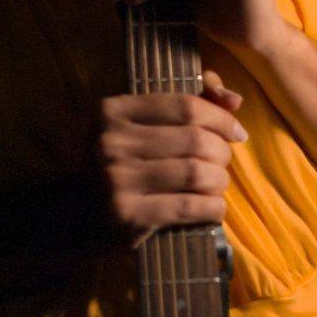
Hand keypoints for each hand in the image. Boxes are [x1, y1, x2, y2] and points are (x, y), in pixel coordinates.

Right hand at [93, 71, 247, 248]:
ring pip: (195, 173)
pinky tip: (214, 208)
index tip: (236, 131)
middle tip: (223, 162)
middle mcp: (111, 142)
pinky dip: (212, 208)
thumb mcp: (146, 122)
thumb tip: (234, 100)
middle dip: (221, 152)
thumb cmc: (125, 160)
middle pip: (194, 140)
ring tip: (217, 183)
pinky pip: (188, 207)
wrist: (80, 215)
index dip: (220, 118)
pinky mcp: (126, 216)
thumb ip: (191, 102)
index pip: (184, 105)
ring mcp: (116, 180)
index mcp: (114, 110)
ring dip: (219, 181)